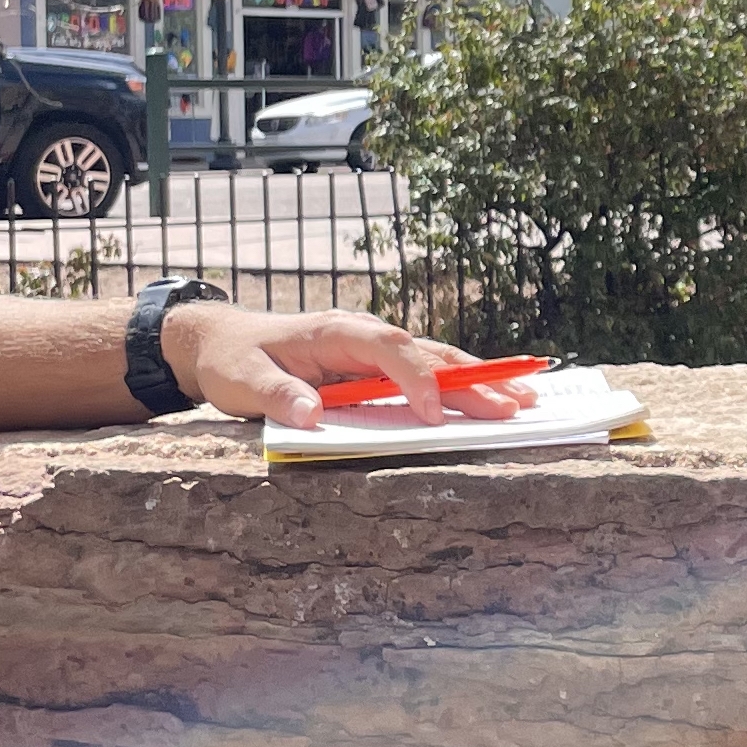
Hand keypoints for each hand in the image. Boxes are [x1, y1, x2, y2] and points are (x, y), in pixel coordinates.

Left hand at [163, 303, 534, 425]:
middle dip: (473, 380)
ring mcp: (374, 351)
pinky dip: (461, 387)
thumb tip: (311, 415)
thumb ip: (275, 395)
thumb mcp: (242, 380)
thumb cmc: (234, 360)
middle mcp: (364, 335)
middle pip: (428, 354)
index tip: (432, 413)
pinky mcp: (377, 368)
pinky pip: (426, 374)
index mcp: (336, 332)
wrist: (222, 342)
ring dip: (479, 382)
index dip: (415, 378)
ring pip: (437, 361)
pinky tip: (493, 400)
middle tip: (515, 404)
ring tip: (524, 400)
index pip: (389, 349)